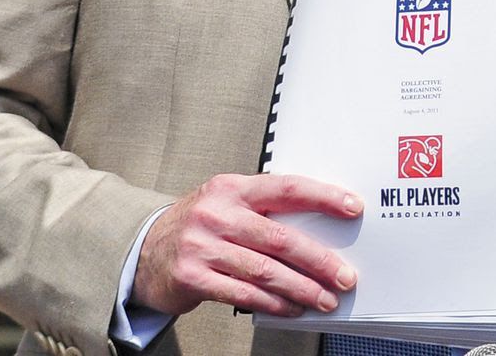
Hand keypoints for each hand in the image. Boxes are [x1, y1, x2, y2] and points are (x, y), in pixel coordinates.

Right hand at [133, 172, 361, 316]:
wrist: (142, 251)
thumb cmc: (198, 228)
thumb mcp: (226, 205)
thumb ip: (264, 212)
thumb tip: (319, 233)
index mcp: (231, 188)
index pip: (286, 187)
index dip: (323, 197)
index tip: (353, 208)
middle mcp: (216, 213)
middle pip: (280, 237)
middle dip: (318, 260)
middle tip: (344, 275)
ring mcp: (202, 246)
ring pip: (265, 270)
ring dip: (301, 288)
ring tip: (325, 299)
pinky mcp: (193, 277)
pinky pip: (244, 294)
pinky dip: (274, 303)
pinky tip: (292, 308)